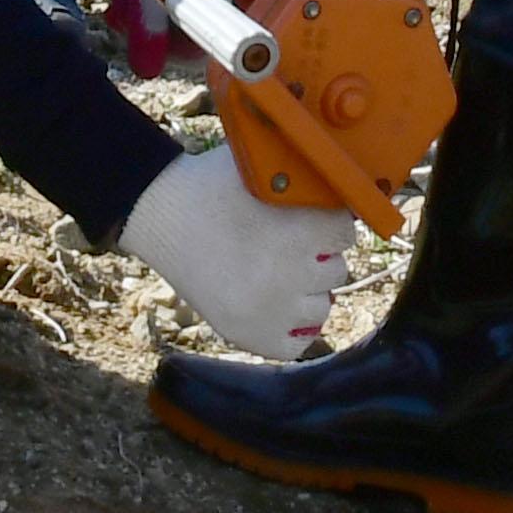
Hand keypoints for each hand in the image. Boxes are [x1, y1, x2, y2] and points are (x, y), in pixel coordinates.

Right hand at [119, 144, 353, 357]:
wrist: (161, 213)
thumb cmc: (214, 184)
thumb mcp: (265, 168)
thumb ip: (310, 180)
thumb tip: (351, 191)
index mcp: (303, 230)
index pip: (346, 234)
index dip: (328, 223)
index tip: (309, 219)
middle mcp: (292, 275)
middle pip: (337, 270)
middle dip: (317, 256)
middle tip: (285, 243)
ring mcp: (272, 311)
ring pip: (322, 306)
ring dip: (307, 291)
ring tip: (275, 272)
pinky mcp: (251, 336)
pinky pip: (296, 344)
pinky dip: (291, 328)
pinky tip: (274, 303)